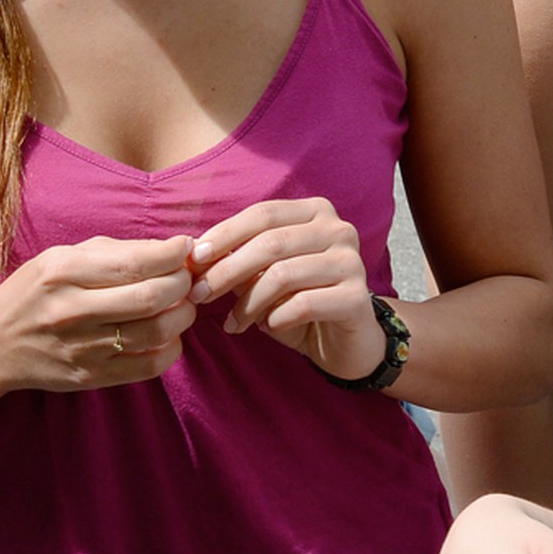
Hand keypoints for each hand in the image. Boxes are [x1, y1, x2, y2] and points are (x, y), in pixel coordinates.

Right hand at [0, 234, 197, 392]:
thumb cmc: (35, 291)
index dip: (172, 254)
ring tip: (181, 304)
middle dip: (183, 283)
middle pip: (151, 297)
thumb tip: (173, 250)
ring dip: (183, 314)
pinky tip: (168, 334)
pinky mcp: (90, 377)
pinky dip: (171, 348)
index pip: (134, 262)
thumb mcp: (62, 257)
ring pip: (156, 331)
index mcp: (63, 271)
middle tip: (187, 277)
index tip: (186, 247)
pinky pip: (148, 365)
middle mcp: (71, 310)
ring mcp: (82, 348)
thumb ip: (115, 252)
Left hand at [189, 197, 377, 379]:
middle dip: (227, 270)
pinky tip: (268, 327)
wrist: (345, 341)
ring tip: (233, 323)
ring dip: (248, 303)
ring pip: (284, 275)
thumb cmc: (298, 301)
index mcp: (315, 211)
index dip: (225, 235)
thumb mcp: (264, 276)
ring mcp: (352, 262)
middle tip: (200, 295)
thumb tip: (195, 254)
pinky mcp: (358, 298)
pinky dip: (277, 318)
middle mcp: (338, 229)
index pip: (262, 214)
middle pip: (271, 243)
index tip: (194, 259)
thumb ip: (238, 260)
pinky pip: (304, 304)